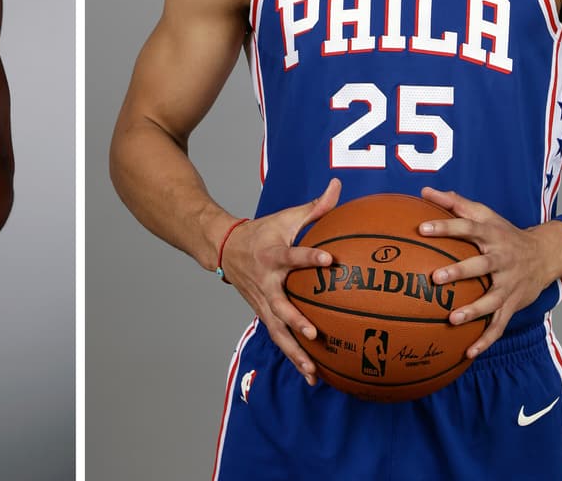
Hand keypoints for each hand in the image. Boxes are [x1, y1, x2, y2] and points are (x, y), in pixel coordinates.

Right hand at [220, 178, 340, 382]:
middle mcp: (267, 283)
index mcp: (273, 255)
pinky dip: (294, 357)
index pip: (293, 255)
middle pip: (281, 305)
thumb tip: (337, 186)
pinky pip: (280, 339)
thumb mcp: (285, 217)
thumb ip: (314, 207)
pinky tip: (313, 375)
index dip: (310, 256)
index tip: (330, 259)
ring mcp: (263, 302)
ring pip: (278, 331)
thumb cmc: (262, 232)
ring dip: (294, 351)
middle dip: (296, 320)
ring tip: (312, 370)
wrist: (224, 249)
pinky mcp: (263, 315)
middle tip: (314, 333)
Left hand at [419, 187, 561, 357]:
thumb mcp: (485, 214)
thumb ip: (455, 202)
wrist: (546, 254)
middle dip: (459, 271)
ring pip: (492, 299)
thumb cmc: (505, 232)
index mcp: (492, 235)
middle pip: (481, 264)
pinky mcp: (513, 304)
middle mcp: (502, 259)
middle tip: (436, 278)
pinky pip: (499, 325)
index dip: (445, 226)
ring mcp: (509, 284)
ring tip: (452, 319)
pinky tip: (467, 353)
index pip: (466, 227)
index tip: (421, 228)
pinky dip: (485, 340)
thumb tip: (424, 190)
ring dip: (473, 310)